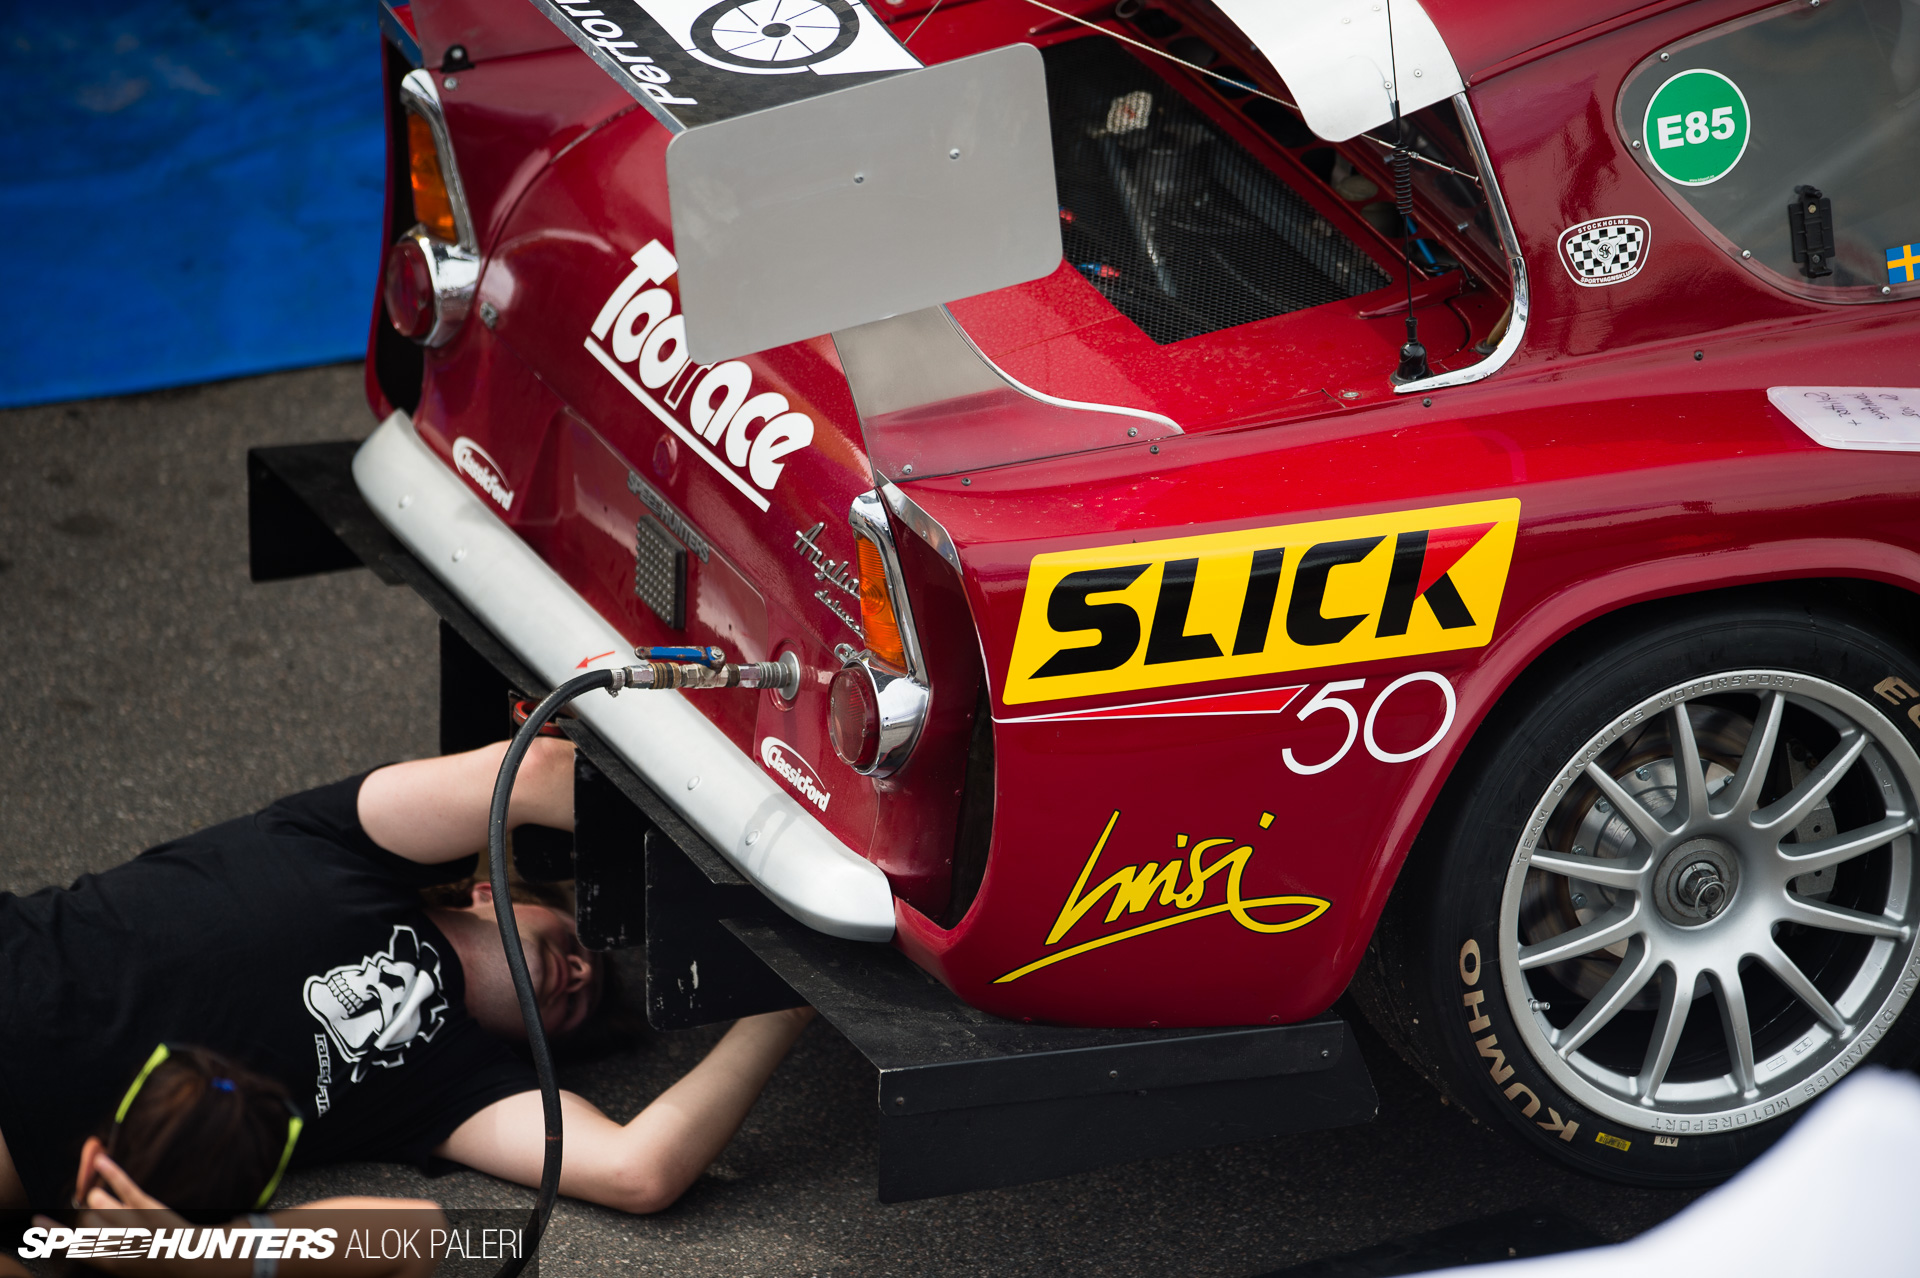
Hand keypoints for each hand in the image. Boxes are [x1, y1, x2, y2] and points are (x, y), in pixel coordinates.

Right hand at [33, 1153, 190, 1274]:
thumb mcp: (123, 1261)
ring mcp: (132, 1225)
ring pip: (98, 1201)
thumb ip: (102, 1243)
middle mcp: (116, 1244)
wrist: (191, 1260)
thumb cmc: (155, 1258)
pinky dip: (111, 1172)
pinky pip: (123, 1186)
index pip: (72, 1246)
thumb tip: (86, 1218)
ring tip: (120, 1209)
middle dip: (92, 1213)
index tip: (37, 1220)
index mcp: (108, 1261)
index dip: (53, 1233)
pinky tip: (101, 1160)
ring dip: (102, 1199)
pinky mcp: (147, 1208)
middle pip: (85, 1219)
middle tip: (107, 1216)